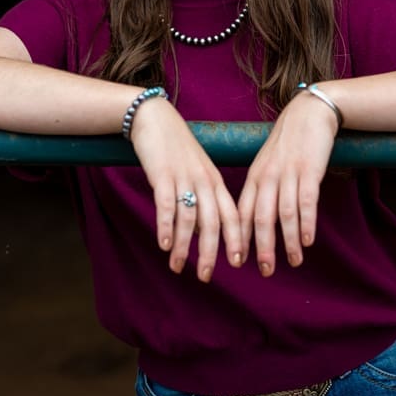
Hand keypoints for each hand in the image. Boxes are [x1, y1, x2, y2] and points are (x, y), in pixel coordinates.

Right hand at [130, 99, 242, 281]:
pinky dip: (166, 226)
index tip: (238, 262)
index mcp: (216, 182)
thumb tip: (198, 233)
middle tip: (206, 276)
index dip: (236, 239)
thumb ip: (201, 201)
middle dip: (211, 251)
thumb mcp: (197, 173)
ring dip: (183, 245)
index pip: (232, 214)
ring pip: (189, 218)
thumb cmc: (177, 150)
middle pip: (213, 222)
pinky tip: (163, 244)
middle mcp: (204, 182)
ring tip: (177, 266)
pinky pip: (167, 205)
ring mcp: (184, 178)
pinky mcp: (163, 175)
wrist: (157, 119)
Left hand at [238, 90, 337, 275]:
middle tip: (264, 270)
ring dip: (288, 241)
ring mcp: (288, 174)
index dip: (240, 238)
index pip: (242, 212)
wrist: (308, 114)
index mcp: (254, 177)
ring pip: (284, 214)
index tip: (238, 261)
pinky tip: (308, 240)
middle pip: (261, 218)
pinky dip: (306, 223)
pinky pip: (306, 202)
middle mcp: (267, 177)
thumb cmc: (288, 143)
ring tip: (293, 261)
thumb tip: (257, 219)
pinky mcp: (309, 171)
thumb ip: (261, 189)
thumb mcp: (267, 164)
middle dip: (262, 247)